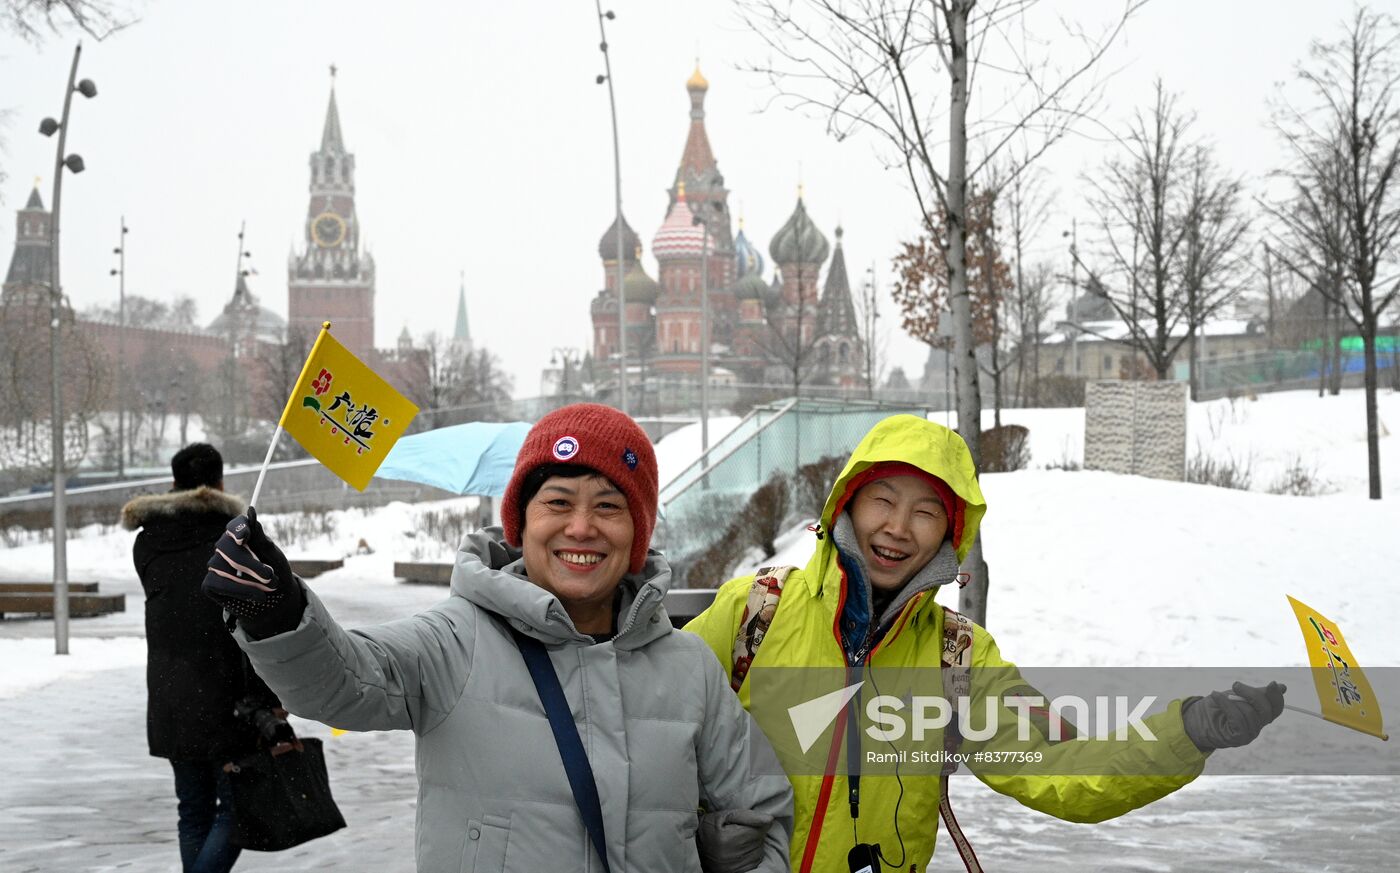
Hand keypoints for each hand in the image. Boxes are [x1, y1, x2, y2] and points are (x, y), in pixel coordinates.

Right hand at [203, 508, 302, 634]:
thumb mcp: (272, 553)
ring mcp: (215, 565)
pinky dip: (240, 591)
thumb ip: (260, 536)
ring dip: (249, 580)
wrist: (276, 598)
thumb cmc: (275, 570)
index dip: (237, 529)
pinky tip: (257, 596)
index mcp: (241, 536)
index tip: (244, 538)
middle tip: (269, 575)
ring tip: (270, 587)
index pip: (234, 526)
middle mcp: (225, 548)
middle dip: (249, 563)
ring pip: (222, 567)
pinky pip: (219, 583)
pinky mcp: (210, 584)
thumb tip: (250, 511)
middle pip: (226, 546)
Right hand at [697, 809, 773, 872]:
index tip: (745, 823)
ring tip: (739, 840)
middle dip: (753, 833)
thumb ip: (747, 815)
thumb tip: (770, 819)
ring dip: (753, 844)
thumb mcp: (724, 815)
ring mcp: (735, 867)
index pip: (757, 829)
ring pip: (759, 851)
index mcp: (726, 840)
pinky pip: (756, 861)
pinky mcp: (738, 872)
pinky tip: (741, 850)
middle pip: (758, 840)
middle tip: (740, 831)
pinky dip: (752, 854)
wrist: (697, 848)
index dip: (754, 823)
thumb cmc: (710, 827)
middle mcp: (731, 856)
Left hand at [1182, 681, 1286, 751]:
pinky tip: (1215, 695)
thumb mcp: (1238, 695)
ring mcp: (1249, 734)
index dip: (1277, 697)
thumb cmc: (1219, 706)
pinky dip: (1225, 704)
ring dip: (1233, 700)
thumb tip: (1282, 687)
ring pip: (1249, 713)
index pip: (1276, 708)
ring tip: (1218, 694)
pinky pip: (1236, 719)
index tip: (1273, 684)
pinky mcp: (1237, 738)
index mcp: (1260, 715)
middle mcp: (1257, 726)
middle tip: (1236, 685)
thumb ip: (1257, 692)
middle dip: (1252, 694)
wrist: (1197, 719)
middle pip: (1266, 711)